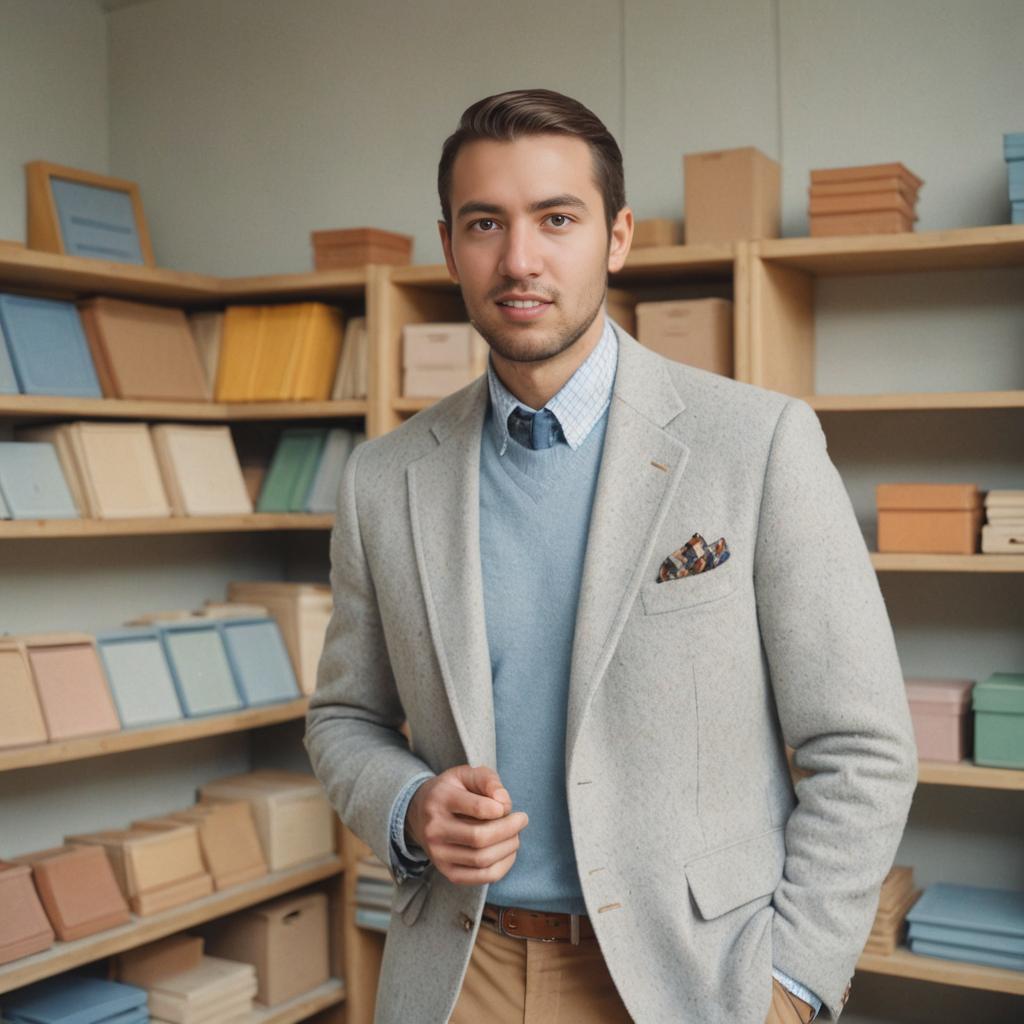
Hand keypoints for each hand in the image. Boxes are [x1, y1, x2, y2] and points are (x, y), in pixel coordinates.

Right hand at [405, 765, 527, 884]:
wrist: (420, 814)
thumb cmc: (452, 791)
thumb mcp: (466, 774)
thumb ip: (488, 780)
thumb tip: (504, 802)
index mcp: (440, 799)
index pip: (478, 808)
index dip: (500, 808)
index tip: (507, 806)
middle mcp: (434, 829)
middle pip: (480, 837)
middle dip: (509, 829)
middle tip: (521, 819)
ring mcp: (438, 854)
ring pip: (482, 859)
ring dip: (508, 847)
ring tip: (515, 834)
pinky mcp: (447, 872)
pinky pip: (482, 877)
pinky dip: (503, 866)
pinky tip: (508, 851)